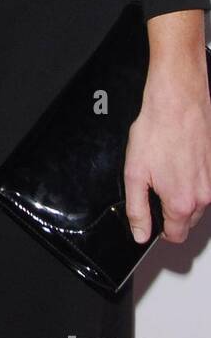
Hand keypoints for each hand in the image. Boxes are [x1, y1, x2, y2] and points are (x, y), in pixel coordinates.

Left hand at [124, 10, 210, 243]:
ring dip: (180, 194)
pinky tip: (176, 161)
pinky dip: (190, 179)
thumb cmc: (156, 131)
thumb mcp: (134, 174)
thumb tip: (140, 233)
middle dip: (170, 211)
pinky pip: (202, 184)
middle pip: (186, 220)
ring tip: (164, 170)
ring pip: (196, 202)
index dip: (159, 230)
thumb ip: (137, 209)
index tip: (151, 219)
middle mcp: (203, 196)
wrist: (176, 102)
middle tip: (154, 188)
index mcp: (182, 203)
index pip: (175, 236)